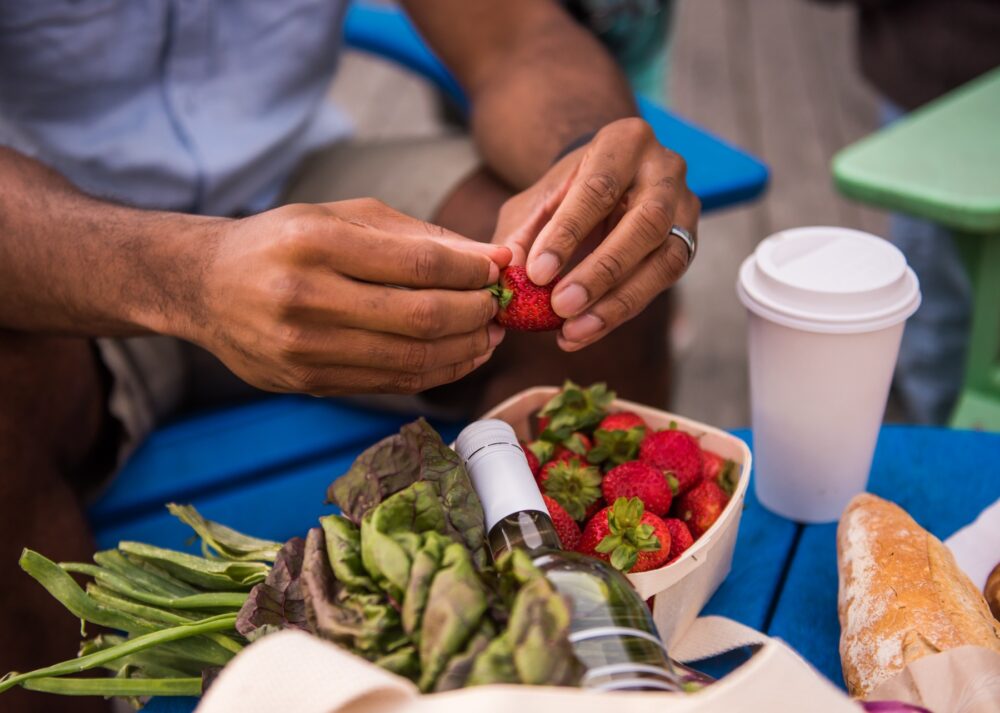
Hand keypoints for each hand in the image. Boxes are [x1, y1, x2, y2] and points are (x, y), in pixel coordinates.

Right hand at [193, 199, 510, 395]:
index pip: (420, 264)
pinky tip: (459, 355)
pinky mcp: (307, 382)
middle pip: (421, 317)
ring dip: (465, 348)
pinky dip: (437, 371)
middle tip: (499, 304)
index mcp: (314, 242)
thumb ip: (417, 236)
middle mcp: (304, 297)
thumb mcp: (341, 216)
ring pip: (411, 358)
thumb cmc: (284, 241)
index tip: (499, 268)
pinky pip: (391, 382)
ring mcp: (304, 348)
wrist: (205, 286)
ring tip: (488, 333)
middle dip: (476, 313)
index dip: (472, 271)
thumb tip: (491, 258)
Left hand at [493, 118, 699, 350]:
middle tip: (560, 306)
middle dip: (601, 271)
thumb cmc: (566, 192)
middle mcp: (665, 170)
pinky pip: (661, 285)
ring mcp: (685, 209)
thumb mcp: (536, 202)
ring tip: (572, 331)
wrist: (604, 186)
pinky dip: (619, 313)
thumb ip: (521, 236)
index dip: (568, 233)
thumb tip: (509, 279)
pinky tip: (584, 332)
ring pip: (664, 261)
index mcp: (624, 142)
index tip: (537, 273)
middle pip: (645, 224)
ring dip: (617, 302)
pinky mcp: (687, 245)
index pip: (599, 187)